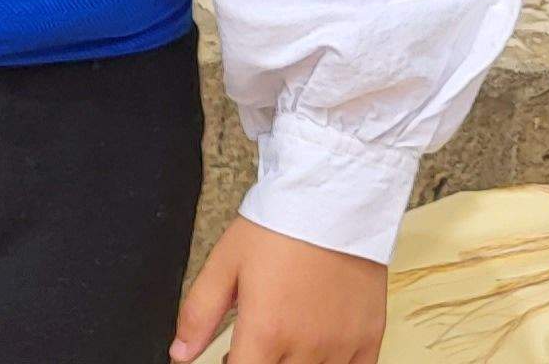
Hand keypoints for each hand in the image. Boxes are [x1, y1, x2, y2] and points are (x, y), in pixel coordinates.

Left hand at [172, 218, 386, 363]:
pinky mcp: (369, 339)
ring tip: (283, 342)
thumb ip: (198, 315)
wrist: (332, 201)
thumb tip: (180, 354)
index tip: (232, 357)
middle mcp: (306, 346)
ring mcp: (341, 346)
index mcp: (266, 331)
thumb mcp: (224, 265)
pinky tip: (317, 349)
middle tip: (255, 347)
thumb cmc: (278, 229)